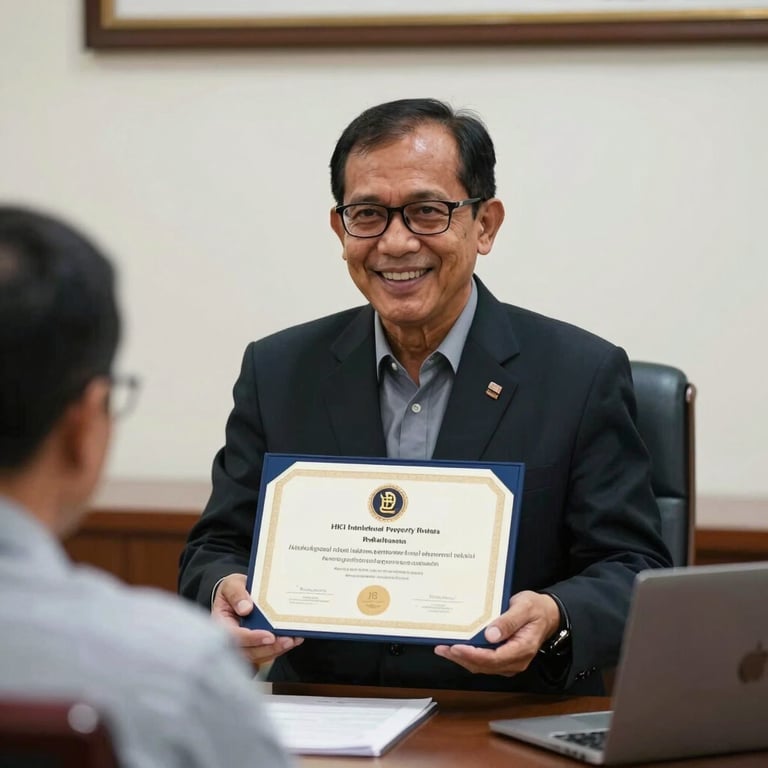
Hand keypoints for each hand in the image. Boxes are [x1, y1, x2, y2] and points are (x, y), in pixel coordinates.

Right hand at [212, 573, 302, 666]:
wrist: (238, 593)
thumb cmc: (233, 590)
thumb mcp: (232, 584)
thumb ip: (236, 593)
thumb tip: (245, 608)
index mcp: (222, 624)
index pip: (234, 637)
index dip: (252, 638)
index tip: (269, 636)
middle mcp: (231, 639)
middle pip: (248, 652)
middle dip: (269, 649)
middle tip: (287, 640)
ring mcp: (243, 645)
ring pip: (259, 657)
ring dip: (277, 650)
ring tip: (293, 639)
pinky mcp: (255, 647)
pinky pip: (266, 654)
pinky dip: (280, 649)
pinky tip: (293, 640)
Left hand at [433, 590, 559, 675]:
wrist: (547, 614)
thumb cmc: (536, 609)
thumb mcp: (524, 607)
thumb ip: (509, 621)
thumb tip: (491, 635)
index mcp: (523, 649)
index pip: (494, 658)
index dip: (473, 655)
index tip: (456, 647)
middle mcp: (516, 660)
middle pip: (484, 665)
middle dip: (462, 658)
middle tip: (443, 648)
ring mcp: (509, 662)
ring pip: (482, 666)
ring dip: (462, 659)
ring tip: (443, 649)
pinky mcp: (503, 658)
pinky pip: (484, 662)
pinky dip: (468, 657)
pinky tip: (456, 649)